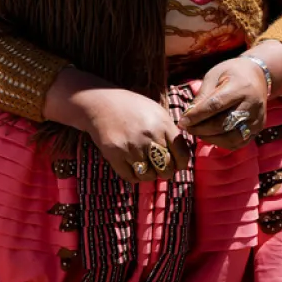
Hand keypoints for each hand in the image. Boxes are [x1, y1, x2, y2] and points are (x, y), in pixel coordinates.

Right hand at [71, 88, 189, 183]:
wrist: (100, 103)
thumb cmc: (131, 107)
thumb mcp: (156, 112)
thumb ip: (170, 131)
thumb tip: (181, 155)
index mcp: (162, 125)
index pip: (181, 154)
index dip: (182, 164)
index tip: (177, 165)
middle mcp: (148, 137)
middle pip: (166, 168)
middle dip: (166, 171)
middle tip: (160, 167)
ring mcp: (131, 147)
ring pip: (149, 176)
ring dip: (149, 174)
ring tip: (146, 166)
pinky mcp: (115, 155)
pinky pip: (131, 177)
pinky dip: (135, 176)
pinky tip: (133, 167)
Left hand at [178, 57, 268, 148]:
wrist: (258, 75)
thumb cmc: (231, 73)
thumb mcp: (214, 76)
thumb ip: (202, 96)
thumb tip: (188, 116)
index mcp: (240, 88)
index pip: (215, 105)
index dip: (196, 115)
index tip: (182, 121)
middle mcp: (252, 105)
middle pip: (223, 124)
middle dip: (200, 129)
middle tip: (186, 127)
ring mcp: (257, 119)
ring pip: (231, 138)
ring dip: (210, 138)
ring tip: (197, 131)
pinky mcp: (258, 129)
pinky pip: (238, 143)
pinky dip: (222, 143)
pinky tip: (211, 135)